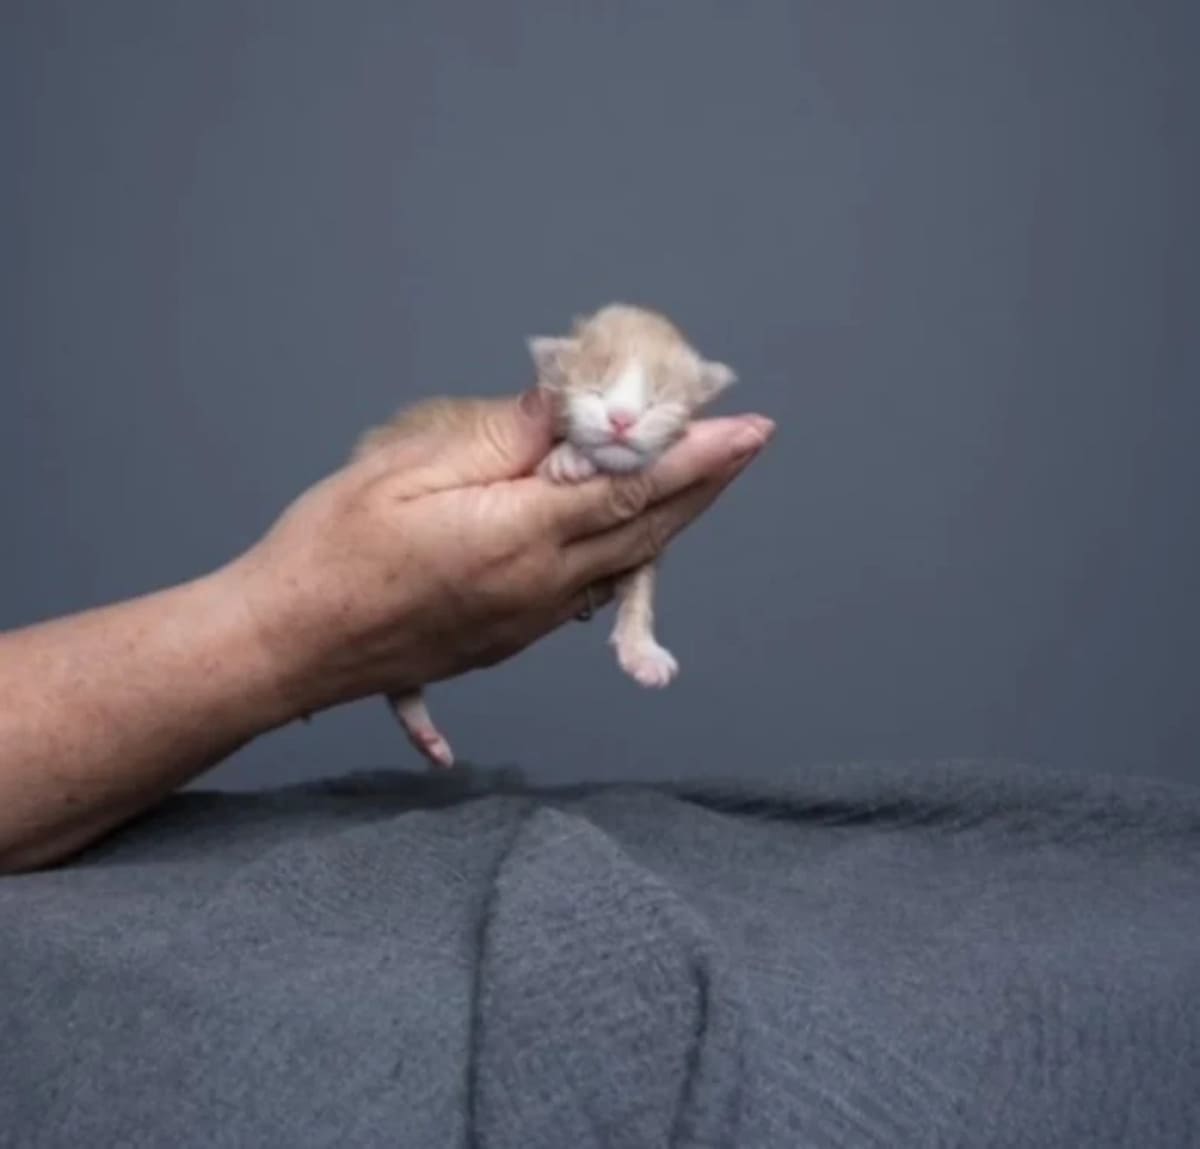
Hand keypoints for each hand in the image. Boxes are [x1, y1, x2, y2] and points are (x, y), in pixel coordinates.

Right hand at [230, 391, 772, 717]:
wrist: (288, 646)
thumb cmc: (329, 551)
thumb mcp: (407, 470)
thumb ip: (501, 438)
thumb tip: (566, 399)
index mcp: (517, 538)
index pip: (631, 488)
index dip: (696, 455)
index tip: (747, 429)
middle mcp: (539, 589)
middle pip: (646, 530)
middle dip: (704, 483)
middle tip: (746, 443)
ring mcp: (528, 622)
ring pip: (626, 565)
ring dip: (672, 519)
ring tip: (703, 478)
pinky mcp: (510, 637)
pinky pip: (590, 593)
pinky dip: (627, 554)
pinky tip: (633, 533)